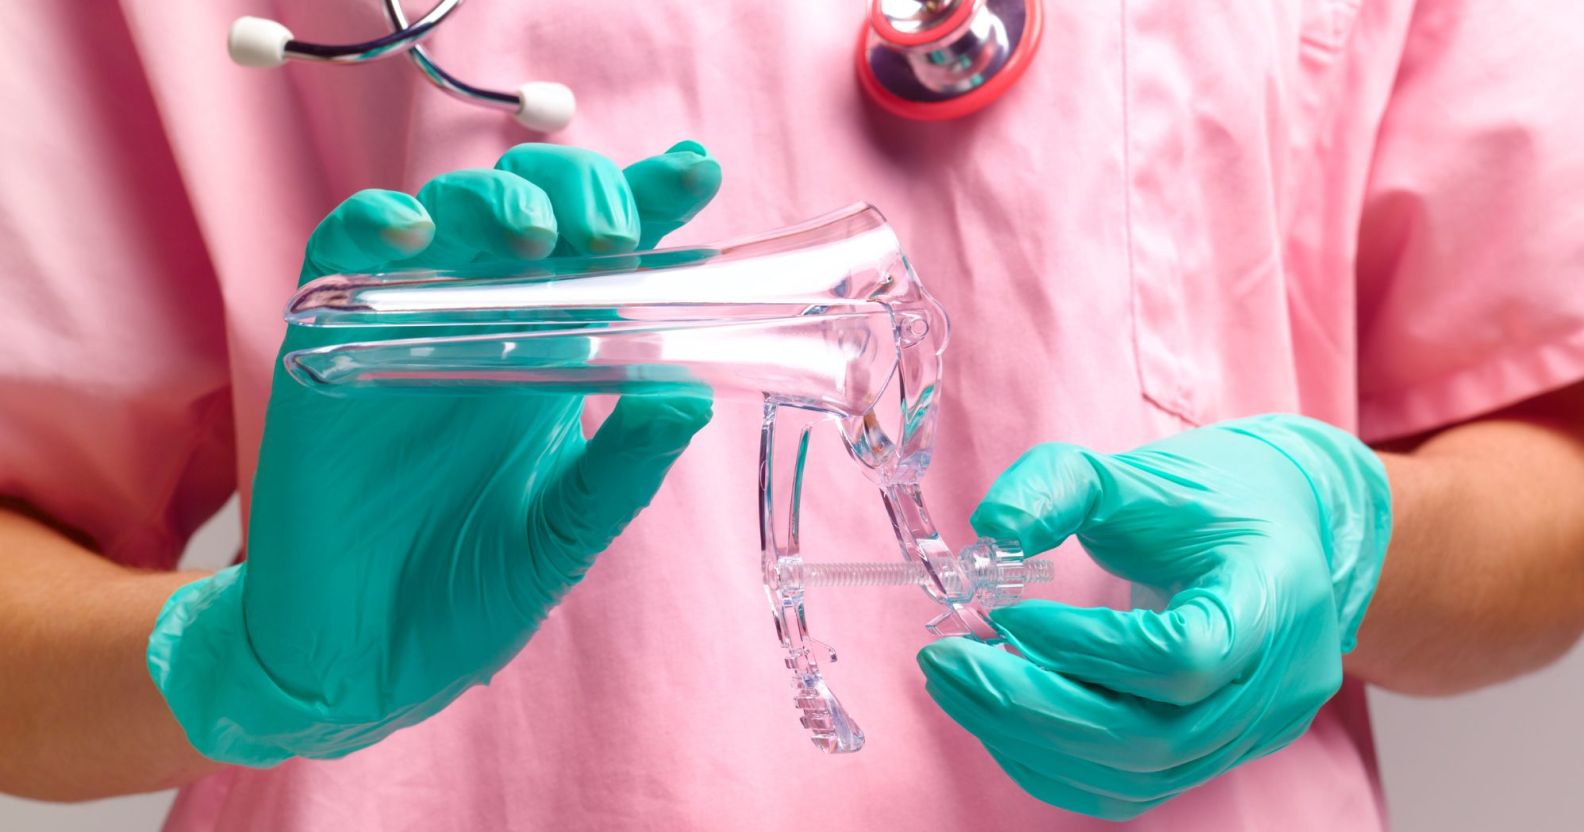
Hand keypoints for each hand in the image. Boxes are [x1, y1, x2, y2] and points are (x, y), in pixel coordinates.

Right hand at [148, 141, 722, 765]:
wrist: (360, 664)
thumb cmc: (466, 595)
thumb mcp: (565, 533)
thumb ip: (624, 467)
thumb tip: (690, 393)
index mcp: (554, 357)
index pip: (607, 255)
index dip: (650, 201)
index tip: (697, 168)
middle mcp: (483, 327)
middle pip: (534, 207)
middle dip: (581, 191)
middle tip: (615, 235)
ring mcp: (403, 329)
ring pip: (445, 214)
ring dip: (494, 202)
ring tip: (536, 233)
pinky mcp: (323, 351)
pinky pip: (336, 260)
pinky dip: (368, 228)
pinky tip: (409, 233)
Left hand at [917, 415, 1390, 819]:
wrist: (1289, 531)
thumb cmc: (1217, 498)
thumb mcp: (1140, 471)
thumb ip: (1061, 485)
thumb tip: (991, 527)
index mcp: (1271, 599)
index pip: (1182, 657)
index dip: (1084, 647)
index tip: (1009, 614)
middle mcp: (1275, 685)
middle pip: (1151, 738)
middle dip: (1030, 705)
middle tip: (945, 661)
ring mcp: (1252, 733)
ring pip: (1135, 777)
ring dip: (1028, 739)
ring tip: (958, 684)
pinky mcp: (1217, 755)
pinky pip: (1130, 787)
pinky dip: (1052, 762)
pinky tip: (997, 716)